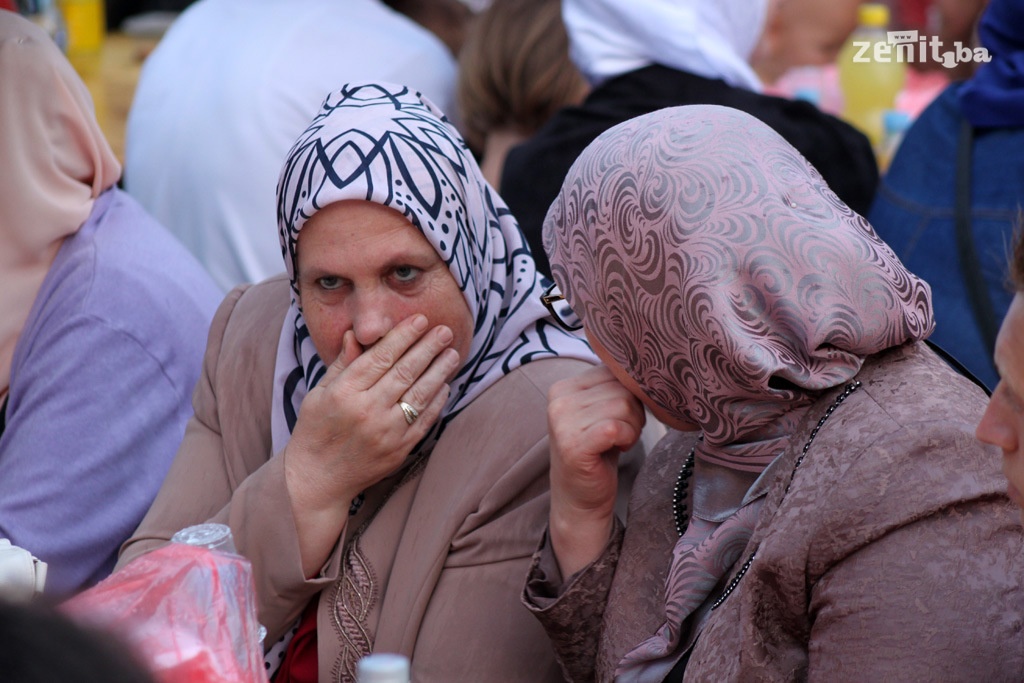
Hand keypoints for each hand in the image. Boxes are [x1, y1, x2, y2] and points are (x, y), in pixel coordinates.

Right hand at [284, 313, 460, 572]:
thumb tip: (356, 334)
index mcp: (344, 392)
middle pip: (405, 371)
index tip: (420, 320)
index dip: (403, 336)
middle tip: (444, 330)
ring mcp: (386, 432)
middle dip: (428, 347)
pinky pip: (425, 420)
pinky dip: (437, 401)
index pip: (381, 356)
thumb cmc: (315, 431)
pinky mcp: (399, 450)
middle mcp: (367, 410)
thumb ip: (342, 364)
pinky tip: (445, 384)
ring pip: (420, 394)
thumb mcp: (319, 393)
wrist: (317, 480)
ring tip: (452, 353)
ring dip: (440, 371)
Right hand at [547, 365, 644, 577]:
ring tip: (618, 442)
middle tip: (620, 434)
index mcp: (563, 387)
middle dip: (633, 412)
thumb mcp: (601, 412)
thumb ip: (614, 386)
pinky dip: (627, 438)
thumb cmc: (598, 453)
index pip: (613, 371)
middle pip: (621, 387)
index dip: (629, 394)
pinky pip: (617, 427)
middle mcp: (558, 400)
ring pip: (622, 405)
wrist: (581, 499)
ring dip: (632, 427)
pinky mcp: (574, 444)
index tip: (619, 418)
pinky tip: (618, 449)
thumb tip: (650, 364)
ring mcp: (562, 422)